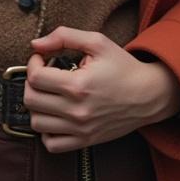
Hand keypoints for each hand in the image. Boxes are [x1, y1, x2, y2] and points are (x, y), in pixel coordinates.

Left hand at [24, 26, 179, 152]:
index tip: (42, 58)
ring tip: (49, 93)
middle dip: (31, 82)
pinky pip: (51, 144)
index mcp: (78, 85)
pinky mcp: (84, 141)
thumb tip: (36, 43)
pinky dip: (46, 130)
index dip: (33, 62)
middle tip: (44, 73)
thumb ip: (64, 36)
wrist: (148, 95)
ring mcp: (80, 129)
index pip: (35, 77)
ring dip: (37, 105)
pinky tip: (54, 114)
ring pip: (36, 123)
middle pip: (31, 100)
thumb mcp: (97, 42)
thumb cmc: (122, 66)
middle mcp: (77, 111)